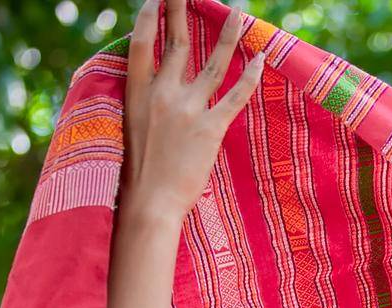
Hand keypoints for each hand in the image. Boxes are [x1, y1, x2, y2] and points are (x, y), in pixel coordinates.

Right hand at [118, 0, 263, 222]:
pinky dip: (250, 76)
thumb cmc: (137, 172)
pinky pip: (235, 95)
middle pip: (178, 43)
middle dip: (182, 11)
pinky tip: (261, 59)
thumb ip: (143, 102)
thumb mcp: (130, 127)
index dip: (150, 18)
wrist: (149, 202)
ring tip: (238, 15)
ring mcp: (187, 109)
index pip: (143, 43)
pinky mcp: (210, 128)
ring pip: (212, 63)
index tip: (157, 0)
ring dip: (227, 36)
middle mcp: (161, 93)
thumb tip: (151, 87)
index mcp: (137, 92)